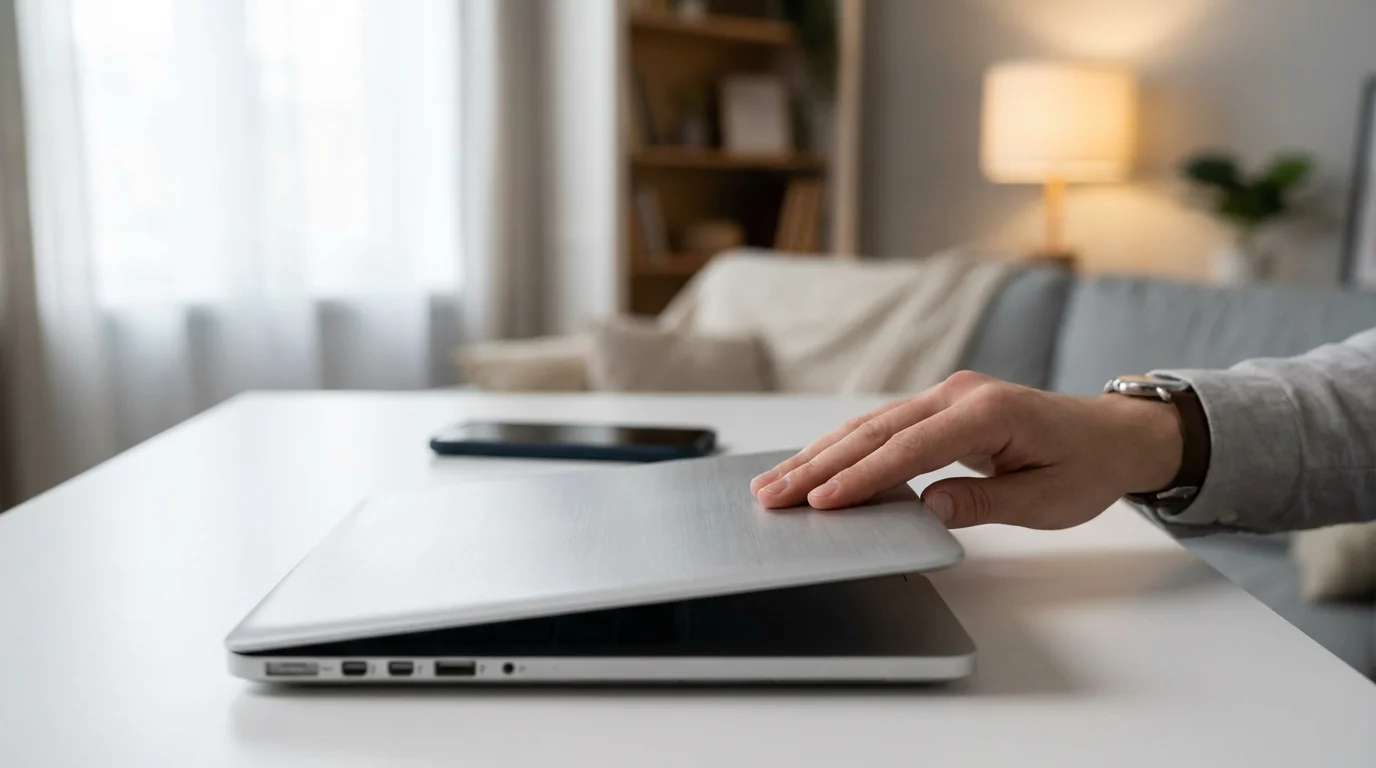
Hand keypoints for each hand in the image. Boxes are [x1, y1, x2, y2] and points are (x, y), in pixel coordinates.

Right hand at [749, 371, 1183, 528]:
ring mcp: (944, 395)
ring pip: (867, 426)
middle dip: (818, 465)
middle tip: (771, 494)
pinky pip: (880, 426)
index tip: (822, 501)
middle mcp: (957, 394)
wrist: (1111, 434)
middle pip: (874, 432)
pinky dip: (841, 448)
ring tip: (773, 482)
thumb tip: (929, 505)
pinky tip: (810, 465)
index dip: (862, 477)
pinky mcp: (936, 406)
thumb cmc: (1084, 467)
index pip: (910, 448)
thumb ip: (987, 502)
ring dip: (818, 455)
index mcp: (987, 412)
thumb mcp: (1047, 499)